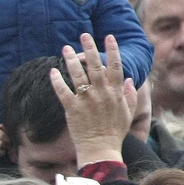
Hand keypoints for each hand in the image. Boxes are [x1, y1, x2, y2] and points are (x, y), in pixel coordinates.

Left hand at [50, 33, 135, 167]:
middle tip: (83, 35)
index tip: (108, 36)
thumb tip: (130, 80)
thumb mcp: (128, 113)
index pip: (115, 65)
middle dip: (89, 48)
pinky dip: (57, 81)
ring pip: (78, 75)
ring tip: (66, 49)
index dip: (113, 49)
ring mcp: (86, 100)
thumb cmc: (114, 132)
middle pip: (95, 65)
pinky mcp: (72, 109)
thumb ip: (130, 95)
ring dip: (71, 60)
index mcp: (115, 92)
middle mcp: (101, 93)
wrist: (100, 149)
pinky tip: (52, 71)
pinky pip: (63, 91)